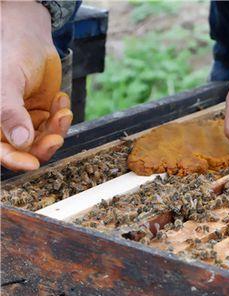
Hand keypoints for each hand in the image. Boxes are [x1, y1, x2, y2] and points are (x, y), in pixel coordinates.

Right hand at [1, 1, 71, 170]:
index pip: (1, 151)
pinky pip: (57, 126)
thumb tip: (21, 142)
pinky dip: (62, 116)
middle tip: (56, 138)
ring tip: (62, 110)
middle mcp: (9, 124)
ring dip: (57, 129)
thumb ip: (10, 112)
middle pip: (27, 150)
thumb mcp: (7, 82)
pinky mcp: (45, 113)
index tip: (32, 163)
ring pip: (45, 140)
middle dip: (43, 146)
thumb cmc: (12, 56)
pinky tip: (60, 97)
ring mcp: (28, 119)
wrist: (32, 38)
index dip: (15, 160)